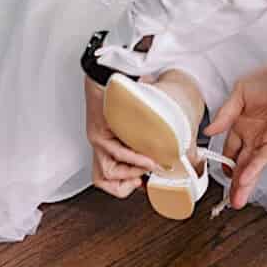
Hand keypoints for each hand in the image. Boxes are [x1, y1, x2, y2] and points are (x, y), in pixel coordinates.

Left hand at [83, 66, 157, 196]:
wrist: (110, 79)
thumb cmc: (126, 102)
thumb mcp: (137, 130)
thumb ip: (147, 146)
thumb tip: (168, 159)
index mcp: (108, 149)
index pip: (108, 179)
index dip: (124, 187)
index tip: (142, 185)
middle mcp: (100, 147)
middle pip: (101, 180)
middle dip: (124, 186)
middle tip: (141, 181)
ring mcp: (98, 141)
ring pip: (107, 171)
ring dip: (132, 173)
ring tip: (148, 167)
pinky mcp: (99, 133)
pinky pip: (116, 152)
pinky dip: (134, 159)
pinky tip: (146, 159)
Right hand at [206, 46, 266, 209]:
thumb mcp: (240, 93)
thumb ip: (225, 115)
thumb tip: (208, 131)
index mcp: (237, 121)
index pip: (226, 148)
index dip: (220, 162)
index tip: (213, 175)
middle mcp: (250, 133)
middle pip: (238, 162)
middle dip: (232, 181)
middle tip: (227, 199)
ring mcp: (263, 139)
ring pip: (250, 166)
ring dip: (243, 183)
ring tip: (236, 201)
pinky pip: (263, 160)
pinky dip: (254, 171)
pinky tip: (245, 181)